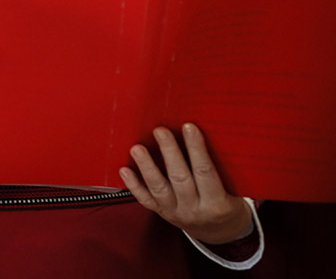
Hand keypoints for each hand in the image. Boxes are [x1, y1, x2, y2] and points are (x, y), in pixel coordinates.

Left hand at [120, 123, 252, 243]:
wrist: (219, 232)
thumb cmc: (228, 204)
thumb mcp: (235, 190)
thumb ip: (224, 169)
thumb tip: (215, 133)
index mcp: (218, 203)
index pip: (205, 172)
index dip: (197, 149)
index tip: (189, 127)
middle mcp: (194, 208)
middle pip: (180, 178)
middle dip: (169, 152)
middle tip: (160, 131)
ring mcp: (175, 211)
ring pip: (158, 188)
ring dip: (147, 166)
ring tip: (137, 148)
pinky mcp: (161, 212)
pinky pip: (145, 199)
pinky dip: (133, 185)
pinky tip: (124, 169)